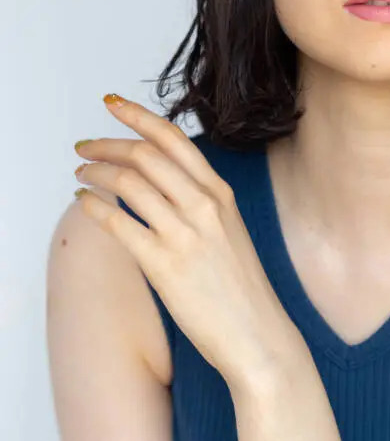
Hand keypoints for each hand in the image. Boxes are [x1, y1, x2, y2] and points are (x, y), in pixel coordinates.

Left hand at [73, 94, 306, 392]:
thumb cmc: (241, 289)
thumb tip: (156, 185)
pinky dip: (93, 207)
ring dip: (95, 173)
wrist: (258, 335)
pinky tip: (84, 204)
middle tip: (84, 147)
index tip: (112, 105)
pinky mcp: (164, 264)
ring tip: (80, 175)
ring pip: (128, 182)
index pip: (174, 139)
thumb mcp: (229, 231)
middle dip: (106, 144)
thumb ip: (199, 203)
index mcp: (221, 194)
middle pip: (144, 154)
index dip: (137, 115)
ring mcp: (185, 234)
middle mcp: (204, 206)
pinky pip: (118, 222)